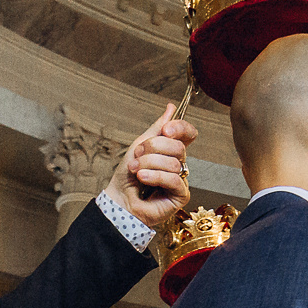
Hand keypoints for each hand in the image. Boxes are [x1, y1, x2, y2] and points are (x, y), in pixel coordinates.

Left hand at [106, 102, 197, 231]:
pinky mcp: (181, 195)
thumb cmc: (128, 176)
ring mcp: (181, 179)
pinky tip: (143, 179)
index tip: (165, 129)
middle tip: (137, 156)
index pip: (188, 133)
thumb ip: (156, 128)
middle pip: (178, 146)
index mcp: (171, 150)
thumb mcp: (139, 145)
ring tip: (136, 171)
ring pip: (173, 162)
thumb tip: (171, 107)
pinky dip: (154, 176)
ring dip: (148, 164)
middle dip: (152, 148)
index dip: (180, 128)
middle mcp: (178, 163)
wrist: (119, 199)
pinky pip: (173, 179)